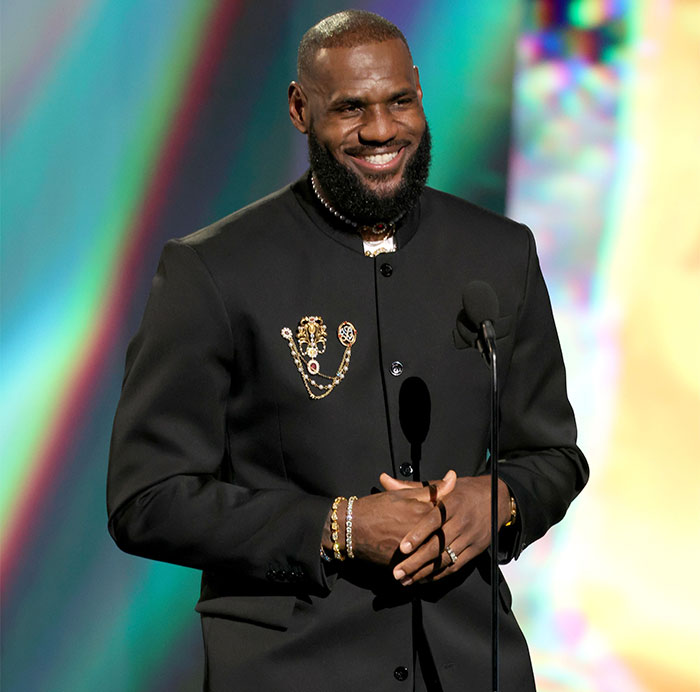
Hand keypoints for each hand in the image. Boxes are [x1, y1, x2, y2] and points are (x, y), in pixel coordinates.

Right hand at [331, 471, 456, 565]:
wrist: (350, 528)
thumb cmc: (376, 508)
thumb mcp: (405, 494)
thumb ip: (432, 489)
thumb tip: (453, 477)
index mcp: (422, 514)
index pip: (449, 516)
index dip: (456, 515)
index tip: (460, 515)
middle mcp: (420, 535)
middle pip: (445, 539)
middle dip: (453, 538)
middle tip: (458, 536)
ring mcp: (411, 553)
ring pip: (435, 558)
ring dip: (442, 557)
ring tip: (446, 552)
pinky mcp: (402, 565)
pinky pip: (421, 570)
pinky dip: (427, 570)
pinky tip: (432, 567)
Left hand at [380, 474, 509, 584]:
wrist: (498, 499)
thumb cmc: (464, 491)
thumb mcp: (440, 485)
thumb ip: (412, 487)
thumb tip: (384, 479)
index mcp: (452, 503)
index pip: (433, 520)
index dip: (417, 534)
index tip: (402, 547)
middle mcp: (462, 521)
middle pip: (437, 545)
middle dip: (416, 561)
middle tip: (397, 572)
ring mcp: (470, 538)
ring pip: (445, 559)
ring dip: (424, 572)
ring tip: (406, 580)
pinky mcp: (475, 551)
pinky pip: (455, 566)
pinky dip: (439, 575)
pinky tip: (423, 579)